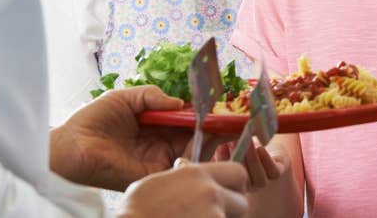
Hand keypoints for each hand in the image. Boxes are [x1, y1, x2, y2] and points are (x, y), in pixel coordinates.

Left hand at [49, 85, 225, 190]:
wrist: (72, 145)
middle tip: (232, 118)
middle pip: (195, 135)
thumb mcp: (126, 98)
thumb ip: (153, 96)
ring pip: (193, 150)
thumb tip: (180, 102)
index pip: (185, 119)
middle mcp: (160, 143)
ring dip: (209, 138)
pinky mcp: (154, 173)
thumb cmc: (92, 120)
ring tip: (223, 126)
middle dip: (214, 126)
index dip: (203, 112)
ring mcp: (159, 159)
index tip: (220, 105)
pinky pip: (180, 166)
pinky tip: (204, 141)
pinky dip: (195, 154)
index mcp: (154, 125)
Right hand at [118, 160, 249, 217]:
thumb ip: (179, 174)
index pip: (238, 173)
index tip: (224, 194)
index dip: (234, 186)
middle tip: (211, 214)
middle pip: (243, 203)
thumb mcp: (155, 183)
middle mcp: (210, 194)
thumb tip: (184, 165)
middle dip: (232, 211)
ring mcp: (213, 217)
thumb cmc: (134, 212)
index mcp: (197, 175)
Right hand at [222, 138, 288, 191]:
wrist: (262, 140)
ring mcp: (262, 181)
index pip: (227, 178)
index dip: (223, 162)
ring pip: (259, 179)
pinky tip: (260, 148)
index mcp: (233, 182)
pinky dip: (267, 161)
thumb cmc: (240, 144)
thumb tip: (213, 135)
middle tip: (234, 142)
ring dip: (253, 160)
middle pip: (244, 180)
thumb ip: (219, 144)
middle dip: (239, 159)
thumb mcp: (228, 143)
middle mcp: (248, 185)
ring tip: (248, 143)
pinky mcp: (276, 172)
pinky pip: (274, 173)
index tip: (220, 146)